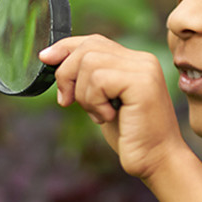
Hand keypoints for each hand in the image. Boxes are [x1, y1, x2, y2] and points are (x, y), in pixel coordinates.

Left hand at [39, 35, 188, 178]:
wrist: (157, 161)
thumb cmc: (130, 136)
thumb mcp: (102, 102)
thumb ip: (88, 80)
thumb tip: (52, 59)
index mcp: (134, 62)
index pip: (93, 41)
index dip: (65, 47)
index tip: (44, 58)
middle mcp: (142, 60)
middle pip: (87, 47)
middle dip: (67, 74)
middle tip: (67, 102)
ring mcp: (144, 69)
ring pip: (89, 63)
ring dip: (83, 94)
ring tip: (99, 114)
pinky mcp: (142, 83)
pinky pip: (99, 79)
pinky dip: (94, 102)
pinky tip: (108, 117)